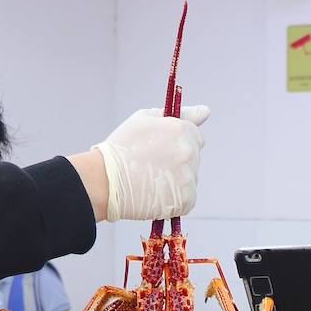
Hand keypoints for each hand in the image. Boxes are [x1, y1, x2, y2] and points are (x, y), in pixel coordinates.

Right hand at [92, 106, 208, 221]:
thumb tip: (206, 111)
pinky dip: (174, 199)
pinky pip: (187, 199)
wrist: (105, 181)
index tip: (163, 148)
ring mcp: (188, 177)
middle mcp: (188, 152)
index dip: (179, 142)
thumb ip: (179, 114)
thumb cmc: (122, 147)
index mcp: (181, 130)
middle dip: (178, 160)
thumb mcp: (145, 119)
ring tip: (151, 180)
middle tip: (152, 165)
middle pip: (194, 158)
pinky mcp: (185, 200)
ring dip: (176, 180)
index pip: (196, 136)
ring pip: (190, 179)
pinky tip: (156, 194)